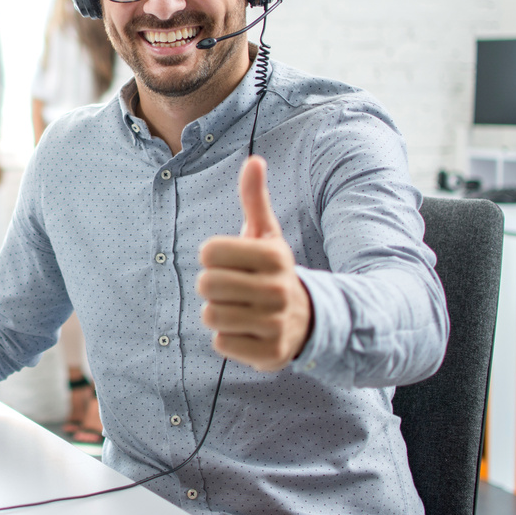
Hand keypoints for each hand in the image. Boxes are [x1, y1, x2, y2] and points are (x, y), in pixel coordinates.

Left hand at [197, 155, 312, 371]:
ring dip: (218, 312)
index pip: (209, 251)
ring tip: (240, 308)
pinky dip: (227, 338)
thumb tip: (253, 159)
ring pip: (210, 315)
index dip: (212, 257)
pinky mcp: (270, 355)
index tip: (231, 262)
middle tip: (232, 288)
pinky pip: (221, 343)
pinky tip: (248, 330)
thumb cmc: (273, 271)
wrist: (310, 320)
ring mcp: (276, 324)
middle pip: (205, 284)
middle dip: (211, 286)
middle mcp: (279, 290)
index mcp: (276, 256)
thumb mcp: (267, 235)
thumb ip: (255, 199)